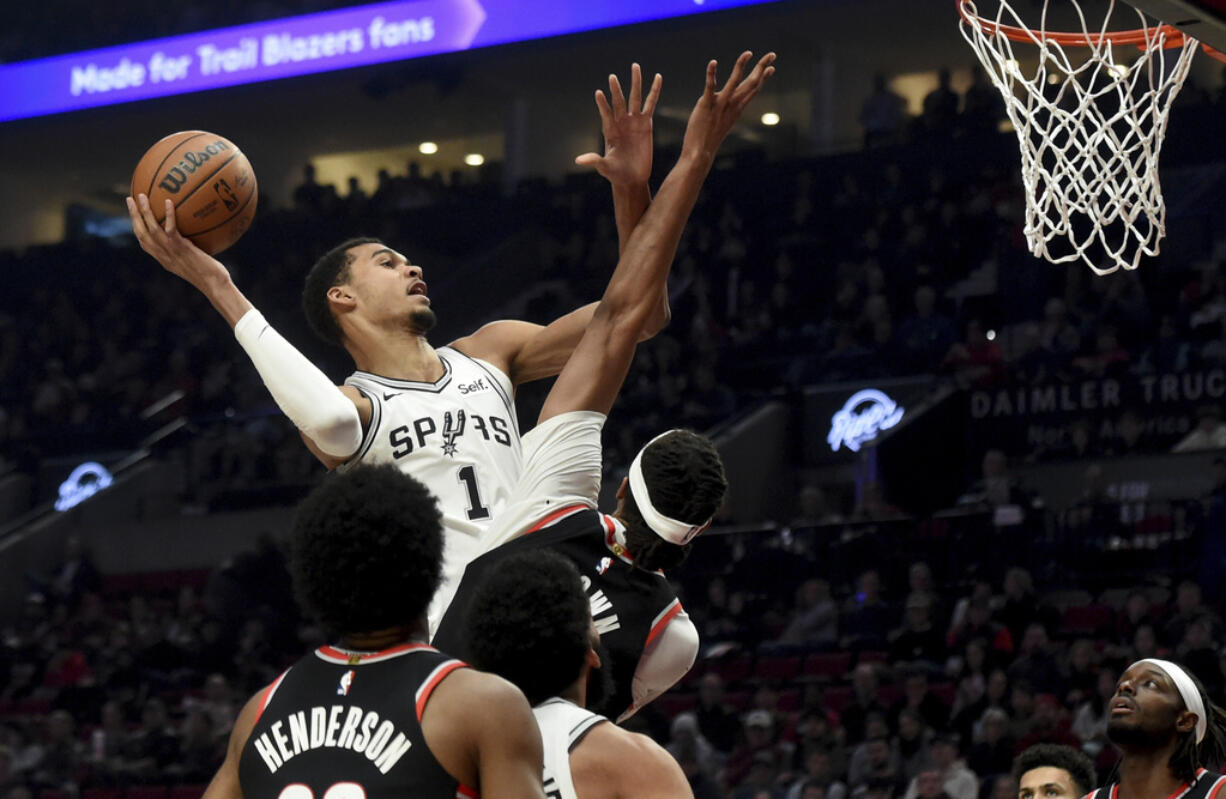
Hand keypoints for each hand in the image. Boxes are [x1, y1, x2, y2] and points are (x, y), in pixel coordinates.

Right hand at [126, 194, 230, 293]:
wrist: (214, 285)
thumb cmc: (211, 276)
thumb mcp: (196, 262)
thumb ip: (191, 250)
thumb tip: (198, 235)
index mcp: (163, 259)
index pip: (144, 242)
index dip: (137, 227)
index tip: (134, 214)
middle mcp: (163, 255)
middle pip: (140, 233)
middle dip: (133, 215)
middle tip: (130, 199)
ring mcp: (170, 252)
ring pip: (151, 229)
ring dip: (144, 211)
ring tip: (141, 195)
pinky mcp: (181, 248)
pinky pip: (171, 229)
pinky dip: (169, 215)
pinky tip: (168, 202)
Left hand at [575, 63, 661, 186]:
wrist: (632, 178)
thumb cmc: (616, 173)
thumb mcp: (604, 167)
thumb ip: (594, 160)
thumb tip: (578, 160)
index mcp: (610, 131)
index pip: (605, 114)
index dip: (602, 105)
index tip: (598, 93)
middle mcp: (621, 122)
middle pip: (619, 102)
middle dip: (616, 89)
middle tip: (612, 76)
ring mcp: (634, 121)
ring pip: (635, 98)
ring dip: (635, 83)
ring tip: (635, 66)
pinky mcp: (647, 123)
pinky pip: (651, 104)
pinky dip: (654, 91)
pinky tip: (658, 78)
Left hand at [681, 51, 775, 161]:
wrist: (700, 154)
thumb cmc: (709, 140)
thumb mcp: (723, 123)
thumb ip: (726, 110)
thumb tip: (727, 103)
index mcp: (737, 110)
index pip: (753, 90)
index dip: (763, 78)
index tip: (771, 67)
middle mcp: (732, 106)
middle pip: (751, 84)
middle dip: (762, 67)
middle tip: (772, 54)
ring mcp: (720, 106)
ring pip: (734, 83)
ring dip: (741, 66)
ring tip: (748, 53)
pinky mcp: (705, 106)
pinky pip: (710, 87)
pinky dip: (711, 74)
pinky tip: (713, 62)